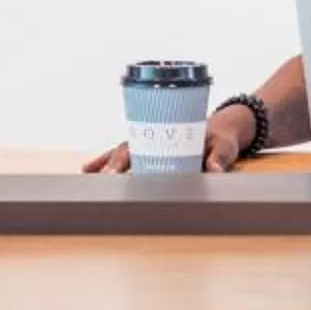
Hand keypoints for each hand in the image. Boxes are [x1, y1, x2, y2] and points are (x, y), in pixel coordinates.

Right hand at [80, 102, 257, 175]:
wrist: (224, 129)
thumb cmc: (222, 135)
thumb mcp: (224, 144)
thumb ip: (220, 156)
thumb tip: (214, 170)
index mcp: (167, 132)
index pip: (141, 145)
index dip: (126, 159)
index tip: (115, 172)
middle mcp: (155, 137)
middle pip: (127, 150)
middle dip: (111, 163)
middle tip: (101, 179)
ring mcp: (152, 145)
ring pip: (122, 152)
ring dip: (105, 163)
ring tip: (86, 174)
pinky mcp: (153, 153)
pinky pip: (130, 159)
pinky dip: (112, 164)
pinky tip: (93, 172)